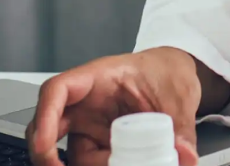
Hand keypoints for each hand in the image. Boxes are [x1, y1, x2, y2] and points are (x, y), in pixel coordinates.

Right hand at [26, 47, 202, 165]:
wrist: (175, 74)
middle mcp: (86, 100)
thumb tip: (184, 156)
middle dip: (46, 153)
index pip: (58, 90)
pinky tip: (118, 164)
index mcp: (100, 76)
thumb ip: (181, 128)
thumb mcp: (179, 97)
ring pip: (67, 149)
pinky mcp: (97, 139)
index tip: (45, 145)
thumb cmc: (167, 72)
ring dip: (83, 163)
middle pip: (48, 124)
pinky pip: (87, 159)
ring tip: (117, 163)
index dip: (45, 117)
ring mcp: (89, 121)